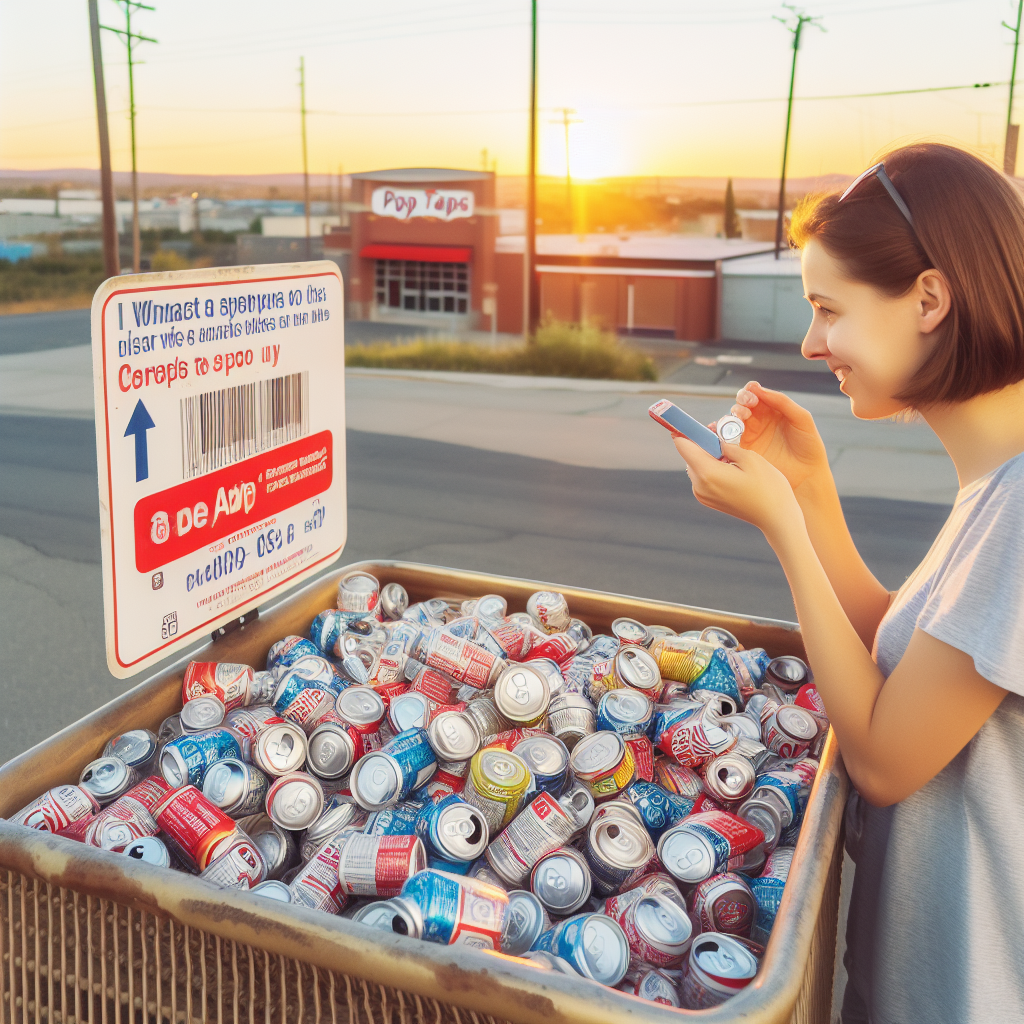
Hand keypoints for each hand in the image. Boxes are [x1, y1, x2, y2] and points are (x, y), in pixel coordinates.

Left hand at [673, 434, 802, 540]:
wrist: (776, 518)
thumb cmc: (768, 487)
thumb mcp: (750, 458)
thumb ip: (727, 445)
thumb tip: (714, 439)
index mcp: (708, 473)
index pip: (683, 445)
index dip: (683, 430)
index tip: (685, 420)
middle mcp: (699, 485)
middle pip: (690, 454)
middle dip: (702, 441)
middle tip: (722, 433)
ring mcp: (702, 495)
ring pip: (697, 464)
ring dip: (708, 454)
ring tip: (731, 452)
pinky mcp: (708, 499)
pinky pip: (703, 476)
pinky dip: (712, 467)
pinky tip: (732, 466)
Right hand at [728, 381, 830, 495]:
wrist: (807, 475)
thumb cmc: (809, 446)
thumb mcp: (801, 418)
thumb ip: (781, 401)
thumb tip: (758, 389)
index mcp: (773, 409)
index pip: (756, 394)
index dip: (751, 391)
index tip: (753, 393)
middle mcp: (759, 420)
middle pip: (742, 404)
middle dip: (741, 401)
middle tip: (747, 406)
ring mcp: (750, 435)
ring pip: (733, 418)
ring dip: (733, 414)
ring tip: (740, 417)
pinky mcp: (743, 450)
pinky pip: (727, 438)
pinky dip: (720, 431)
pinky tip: (721, 428)